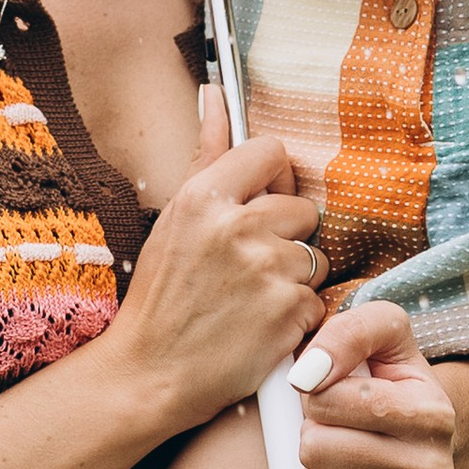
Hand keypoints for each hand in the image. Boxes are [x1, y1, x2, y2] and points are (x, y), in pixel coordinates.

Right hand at [112, 90, 324, 423]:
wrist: (151, 373)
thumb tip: (217, 95)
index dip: (272, 179)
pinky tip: (261, 327)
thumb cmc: (161, 296)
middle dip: (285, 237)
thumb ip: (206, 154)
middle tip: (248, 267)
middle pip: (302, 208)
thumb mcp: (174, 219)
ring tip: (252, 300)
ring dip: (293, 278)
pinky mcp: (288, 314)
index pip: (271, 152)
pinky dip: (296, 316)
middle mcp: (237, 228)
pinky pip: (317, 299)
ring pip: (314, 256)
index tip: (259, 203)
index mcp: (204, 198)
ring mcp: (266, 272)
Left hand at [286, 299, 455, 468]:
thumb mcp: (381, 334)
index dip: (314, 394)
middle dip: (312, 434)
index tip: (331, 393)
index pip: (328, 401)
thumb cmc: (389, 380)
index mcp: (433, 413)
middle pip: (316, 449)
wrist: (425, 439)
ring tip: (338, 461)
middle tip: (333, 430)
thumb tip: (305, 376)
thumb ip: (347, 333)